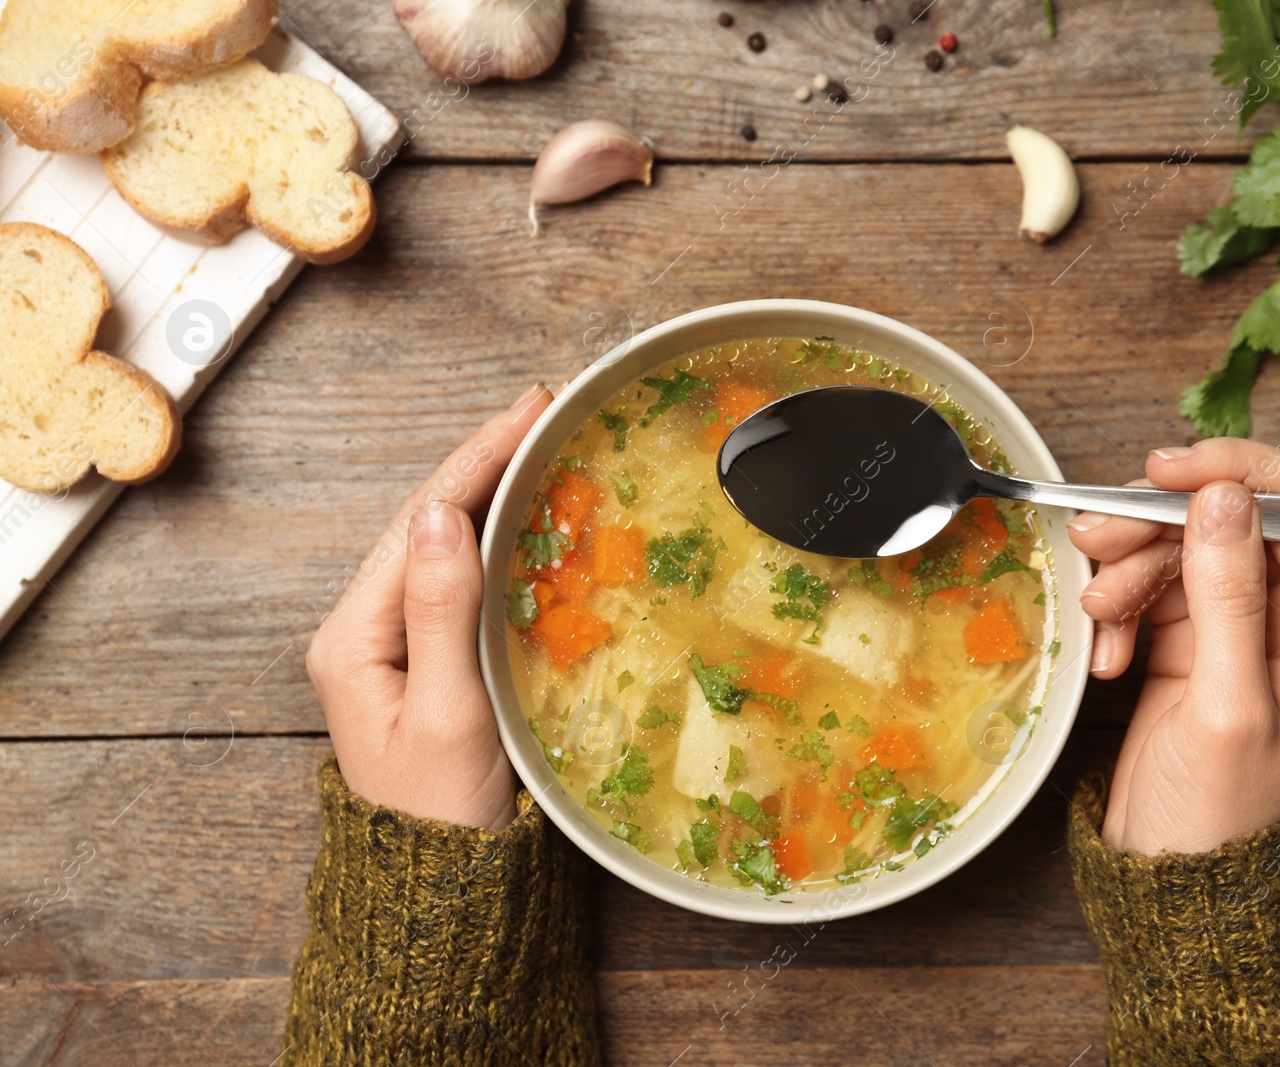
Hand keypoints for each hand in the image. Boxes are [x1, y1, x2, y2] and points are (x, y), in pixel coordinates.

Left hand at [305, 384, 554, 828]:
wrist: (441, 891)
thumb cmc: (444, 816)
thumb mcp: (446, 714)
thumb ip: (442, 612)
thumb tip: (441, 515)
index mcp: (355, 636)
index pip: (420, 521)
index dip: (477, 459)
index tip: (529, 408)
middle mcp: (365, 629)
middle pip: (427, 521)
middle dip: (485, 460)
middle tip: (546, 408)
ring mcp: (395, 643)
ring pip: (444, 544)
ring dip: (492, 490)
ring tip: (542, 443)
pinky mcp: (428, 660)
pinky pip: (461, 579)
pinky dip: (497, 537)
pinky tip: (529, 514)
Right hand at [1067, 438, 1279, 854]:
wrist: (1177, 882)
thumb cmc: (1221, 815)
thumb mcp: (1227, 707)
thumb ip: (1228, 597)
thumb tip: (1223, 498)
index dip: (1235, 474)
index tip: (1163, 473)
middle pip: (1232, 516)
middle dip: (1160, 521)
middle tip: (1096, 537)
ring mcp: (1241, 625)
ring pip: (1183, 546)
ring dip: (1129, 566)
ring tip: (1097, 614)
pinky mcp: (1194, 642)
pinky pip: (1152, 588)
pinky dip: (1120, 610)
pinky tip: (1108, 656)